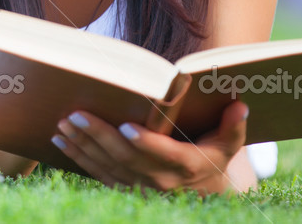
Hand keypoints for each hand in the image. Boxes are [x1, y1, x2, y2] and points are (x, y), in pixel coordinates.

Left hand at [51, 101, 254, 193]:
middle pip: (124, 158)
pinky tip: (60, 140)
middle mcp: (159, 180)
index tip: (126, 127)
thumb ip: (233, 127)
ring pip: (106, 166)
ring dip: (82, 145)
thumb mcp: (228, 146)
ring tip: (62, 123)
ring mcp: (139, 187)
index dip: (145, 143)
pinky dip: (78, 157)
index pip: (163, 154)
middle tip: (76, 114)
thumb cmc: (213, 159)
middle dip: (99, 136)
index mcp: (185, 166)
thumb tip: (240, 105)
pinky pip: (97, 174)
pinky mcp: (124, 188)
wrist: (203, 196)